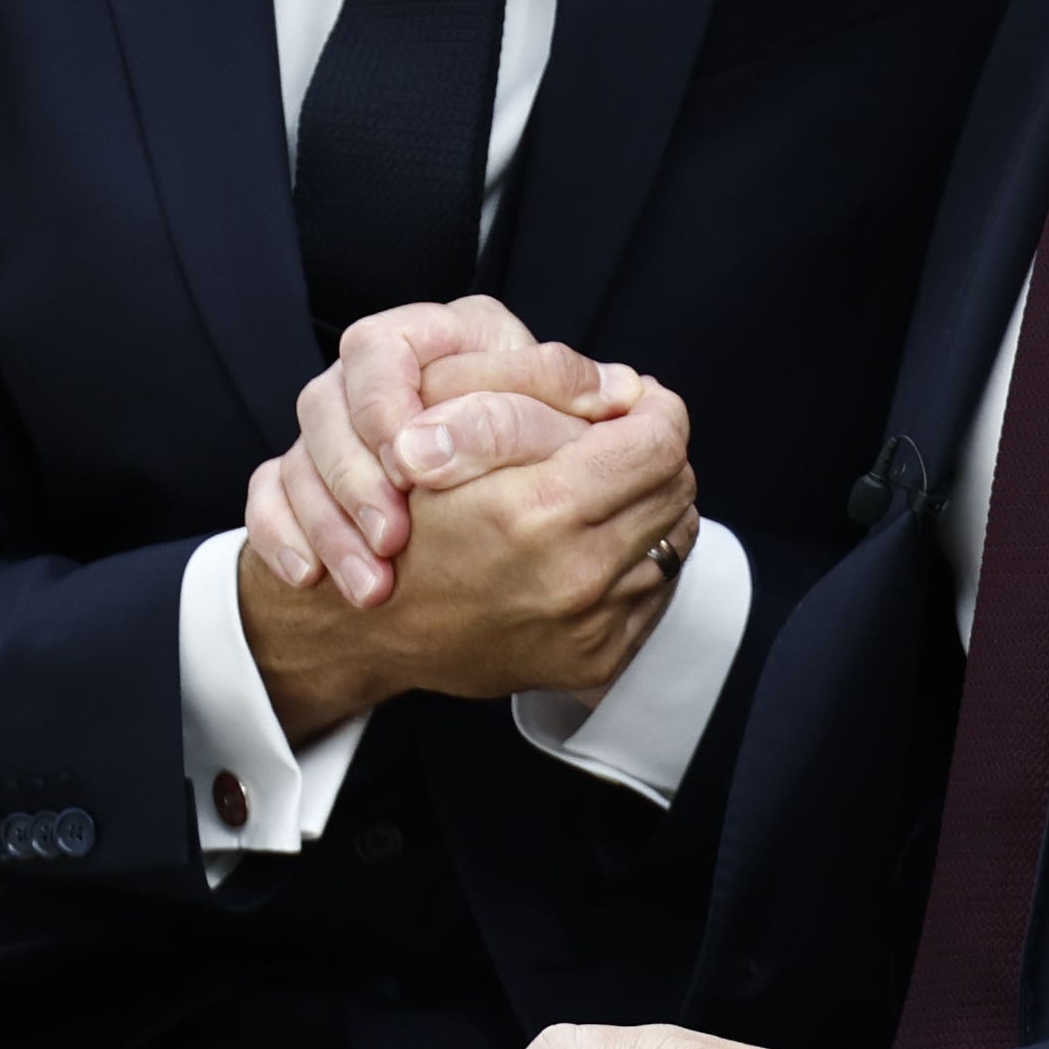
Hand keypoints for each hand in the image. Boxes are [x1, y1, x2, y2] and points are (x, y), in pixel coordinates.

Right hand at [239, 332, 697, 740]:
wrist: (372, 628)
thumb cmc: (406, 522)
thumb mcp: (450, 436)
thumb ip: (539, 397)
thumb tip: (626, 389)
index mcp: (539, 512)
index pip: (658, 441)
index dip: (651, 409)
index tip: (631, 403)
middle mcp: (574, 577)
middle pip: (675, 486)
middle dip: (651, 455)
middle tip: (615, 443)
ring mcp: (590, 626)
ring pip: (671, 536)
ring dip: (645, 506)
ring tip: (597, 493)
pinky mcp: (597, 659)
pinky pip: (655, 590)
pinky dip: (635, 558)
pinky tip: (591, 543)